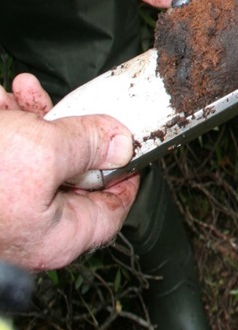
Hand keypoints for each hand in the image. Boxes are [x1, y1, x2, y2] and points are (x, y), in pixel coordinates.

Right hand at [0, 74, 139, 270]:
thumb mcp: (46, 150)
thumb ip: (91, 144)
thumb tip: (122, 143)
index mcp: (55, 235)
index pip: (112, 211)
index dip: (127, 173)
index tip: (134, 141)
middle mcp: (31, 224)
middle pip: (75, 174)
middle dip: (73, 130)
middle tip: (78, 106)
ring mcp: (6, 202)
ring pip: (38, 154)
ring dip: (36, 117)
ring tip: (28, 94)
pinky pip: (9, 147)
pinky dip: (10, 119)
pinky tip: (7, 97)